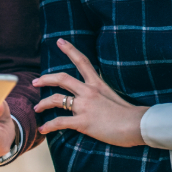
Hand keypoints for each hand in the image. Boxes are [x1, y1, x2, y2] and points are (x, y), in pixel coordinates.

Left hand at [32, 39, 147, 146]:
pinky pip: (60, 122)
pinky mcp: (83, 122)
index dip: (70, 50)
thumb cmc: (129, 114)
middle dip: (45, 79)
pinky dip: (49, 125)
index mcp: (97, 83)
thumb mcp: (114, 96)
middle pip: (62, 78)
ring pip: (56, 99)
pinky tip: (43, 129)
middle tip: (35, 82)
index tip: (59, 41)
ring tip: (37, 108)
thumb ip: (101, 94)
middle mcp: (88, 91)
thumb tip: (95, 98)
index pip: (82, 61)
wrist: (136, 125)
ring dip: (43, 103)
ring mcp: (85, 106)